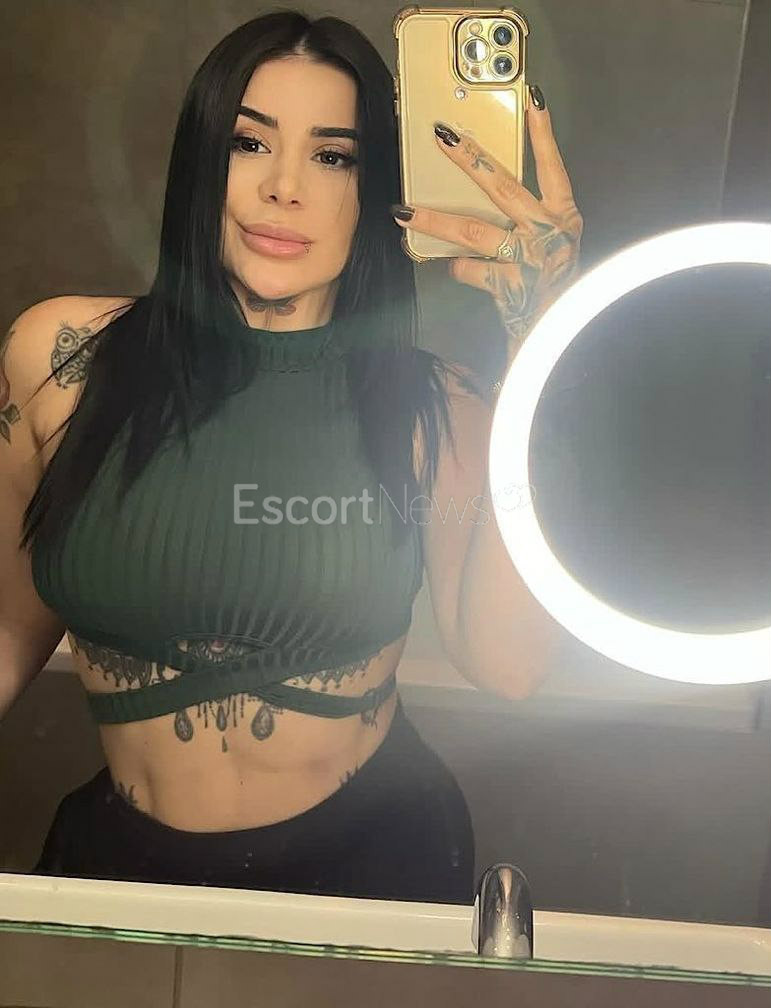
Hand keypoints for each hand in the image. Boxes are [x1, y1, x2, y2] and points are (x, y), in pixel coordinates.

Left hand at [391, 85, 582, 366]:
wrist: (558, 338)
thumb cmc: (551, 290)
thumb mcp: (550, 250)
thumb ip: (524, 226)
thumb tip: (478, 207)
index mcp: (564, 219)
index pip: (555, 169)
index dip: (544, 136)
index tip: (533, 101)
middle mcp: (549, 233)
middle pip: (502, 187)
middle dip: (469, 159)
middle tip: (441, 136)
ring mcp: (530, 258)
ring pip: (474, 229)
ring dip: (436, 219)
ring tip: (404, 210)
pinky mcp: (511, 285)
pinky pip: (471, 269)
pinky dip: (458, 267)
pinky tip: (449, 265)